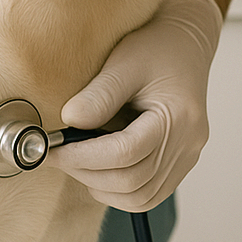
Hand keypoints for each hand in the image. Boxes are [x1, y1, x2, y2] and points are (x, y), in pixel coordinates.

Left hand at [44, 0, 222, 211]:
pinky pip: (149, 193)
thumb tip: (69, 121)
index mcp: (178, 116)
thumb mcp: (124, 62)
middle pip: (134, 182)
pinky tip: (99, 169)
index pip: (126, 153)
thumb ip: (100, 94)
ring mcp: (187, 157)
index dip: (84, 156)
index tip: (53, 148)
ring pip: (141, 197)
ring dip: (102, 188)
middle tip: (58, 156)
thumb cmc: (156, 47)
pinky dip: (120, 190)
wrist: (185, 44)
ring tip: (76, 163)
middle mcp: (188, 144)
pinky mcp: (179, 163)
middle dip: (88, 173)